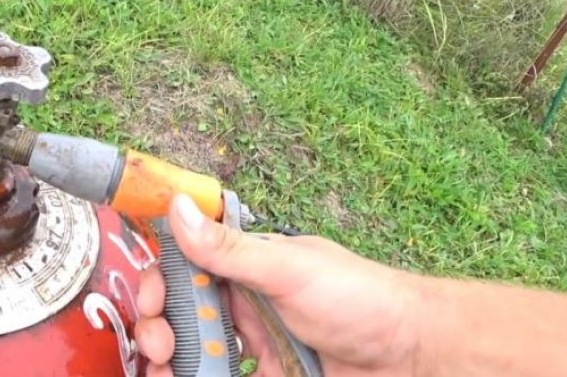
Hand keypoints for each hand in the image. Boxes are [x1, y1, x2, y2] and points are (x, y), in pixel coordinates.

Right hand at [134, 194, 426, 376]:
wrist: (417, 356)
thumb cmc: (364, 301)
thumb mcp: (290, 270)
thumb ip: (231, 248)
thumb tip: (177, 207)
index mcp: (251, 266)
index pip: (187, 268)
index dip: (160, 285)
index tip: (149, 305)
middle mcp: (251, 303)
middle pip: (186, 315)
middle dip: (160, 330)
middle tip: (160, 349)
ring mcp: (262, 344)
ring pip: (201, 355)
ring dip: (174, 364)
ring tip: (165, 374)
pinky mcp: (274, 376)